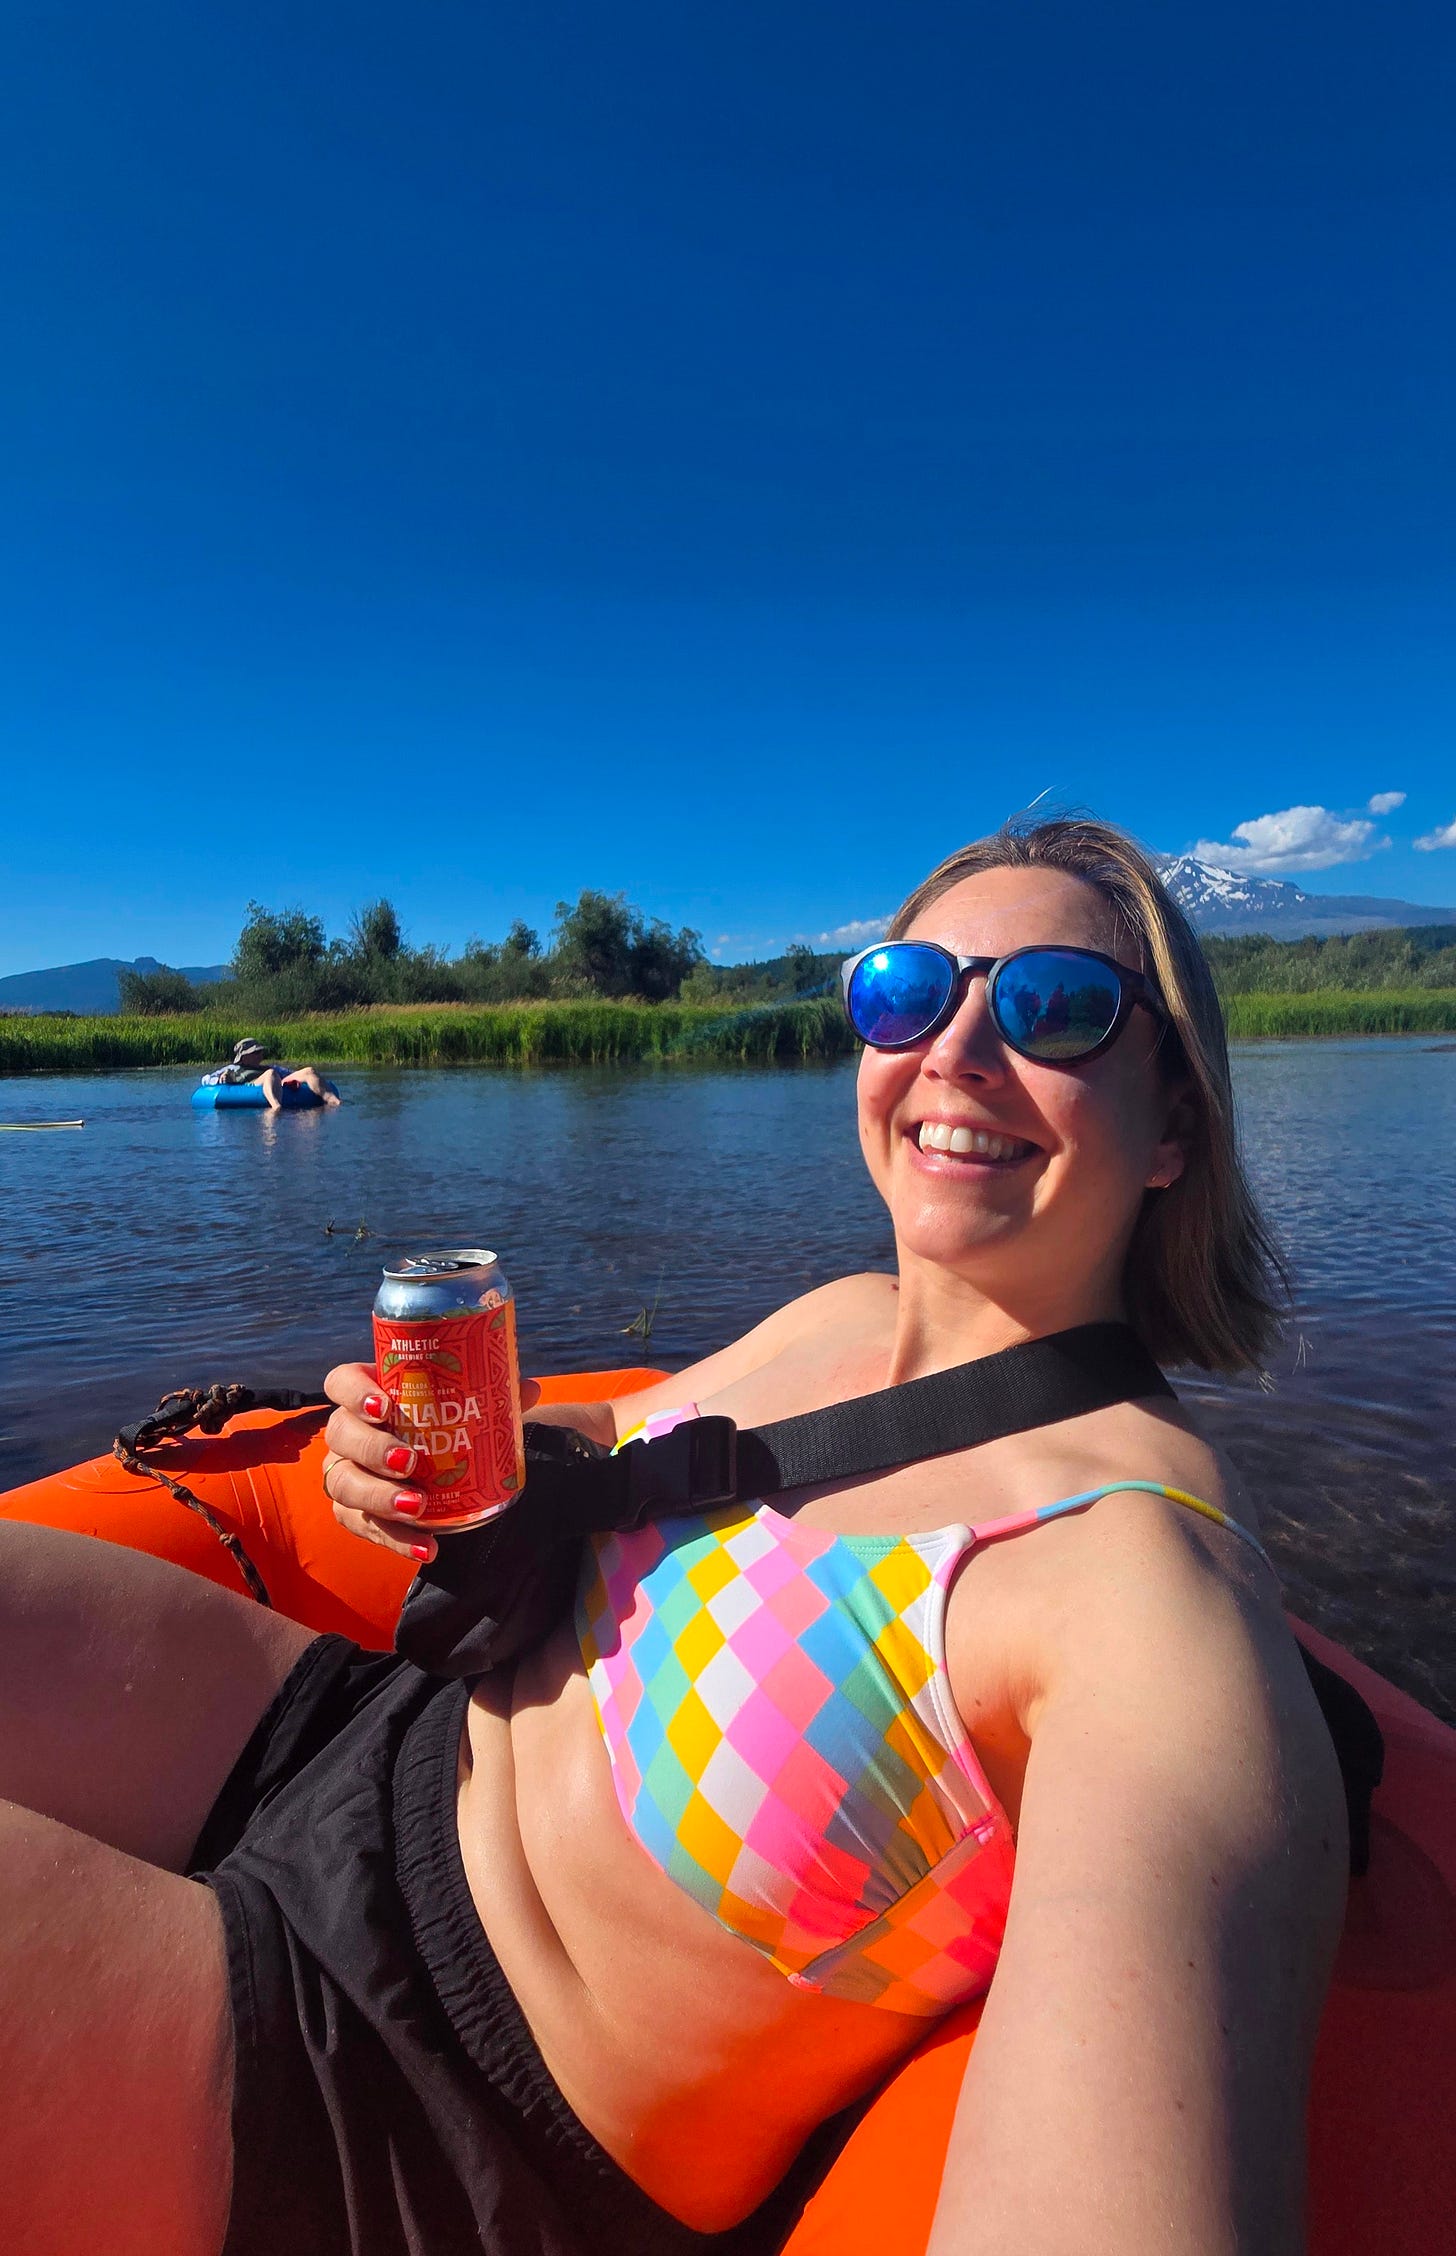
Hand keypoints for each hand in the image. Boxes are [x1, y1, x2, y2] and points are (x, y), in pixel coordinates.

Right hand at [321, 1361, 540, 1563]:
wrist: (437, 1472)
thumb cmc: (444, 1428)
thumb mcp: (467, 1410)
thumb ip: (493, 1397)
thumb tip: (530, 1389)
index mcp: (368, 1395)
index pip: (341, 1383)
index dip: (354, 1393)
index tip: (384, 1407)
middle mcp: (347, 1432)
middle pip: (340, 1434)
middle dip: (372, 1449)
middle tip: (409, 1461)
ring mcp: (345, 1473)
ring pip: (342, 1483)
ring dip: (379, 1496)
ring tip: (418, 1507)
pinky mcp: (353, 1512)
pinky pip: (361, 1526)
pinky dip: (394, 1540)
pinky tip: (427, 1547)